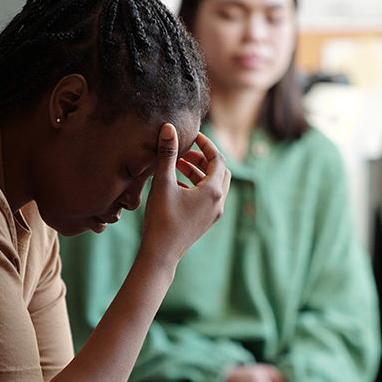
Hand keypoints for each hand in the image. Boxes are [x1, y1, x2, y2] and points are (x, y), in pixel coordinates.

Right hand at [140, 125, 229, 263]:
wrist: (161, 253)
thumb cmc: (161, 218)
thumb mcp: (163, 183)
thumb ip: (167, 154)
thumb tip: (168, 128)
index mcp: (213, 191)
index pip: (218, 158)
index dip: (206, 144)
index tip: (192, 136)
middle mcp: (218, 201)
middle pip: (220, 170)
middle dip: (203, 158)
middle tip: (184, 152)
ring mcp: (214, 213)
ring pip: (214, 184)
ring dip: (199, 172)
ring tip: (177, 165)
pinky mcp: (207, 220)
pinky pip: (209, 196)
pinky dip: (197, 185)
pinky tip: (177, 184)